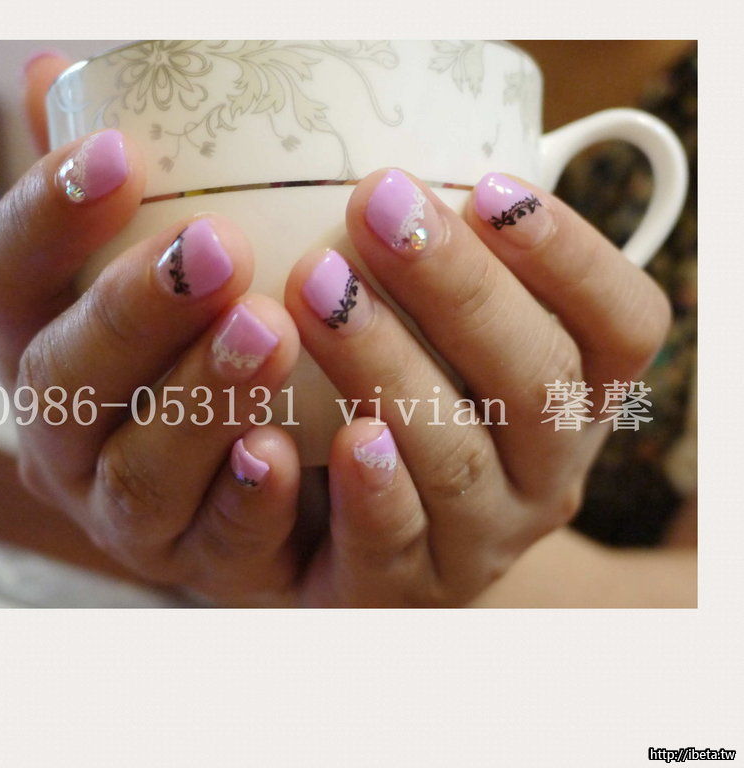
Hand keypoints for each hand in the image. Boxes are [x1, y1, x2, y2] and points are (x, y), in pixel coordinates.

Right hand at [0, 53, 305, 601]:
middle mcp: (64, 432)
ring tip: (270, 333)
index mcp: (43, 344)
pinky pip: (213, 542)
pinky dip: (246, 497)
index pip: (4, 277)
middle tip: (217, 250)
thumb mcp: (165, 260)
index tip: (119, 154)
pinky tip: (283, 450)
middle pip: (64, 378)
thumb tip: (59, 71)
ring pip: (136, 469)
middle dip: (134, 312)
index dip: (46, 217)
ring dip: (197, 400)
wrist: (281, 455)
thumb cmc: (210, 335)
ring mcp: (123, 511)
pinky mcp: (196, 564)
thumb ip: (121, 189)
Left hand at [271, 167, 669, 605]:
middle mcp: (548, 470)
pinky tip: (327, 432)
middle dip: (458, 288)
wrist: (368, 539)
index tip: (490, 187)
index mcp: (576, 396)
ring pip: (458, 458)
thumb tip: (414, 174)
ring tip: (319, 287)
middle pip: (535, 381)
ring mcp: (483, 538)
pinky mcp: (405, 588)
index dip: (571, 255)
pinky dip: (368, 488)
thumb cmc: (416, 405)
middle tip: (375, 207)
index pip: (621, 327)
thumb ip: (455, 273)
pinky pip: (393, 544)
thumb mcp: (454, 339)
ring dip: (390, 366)